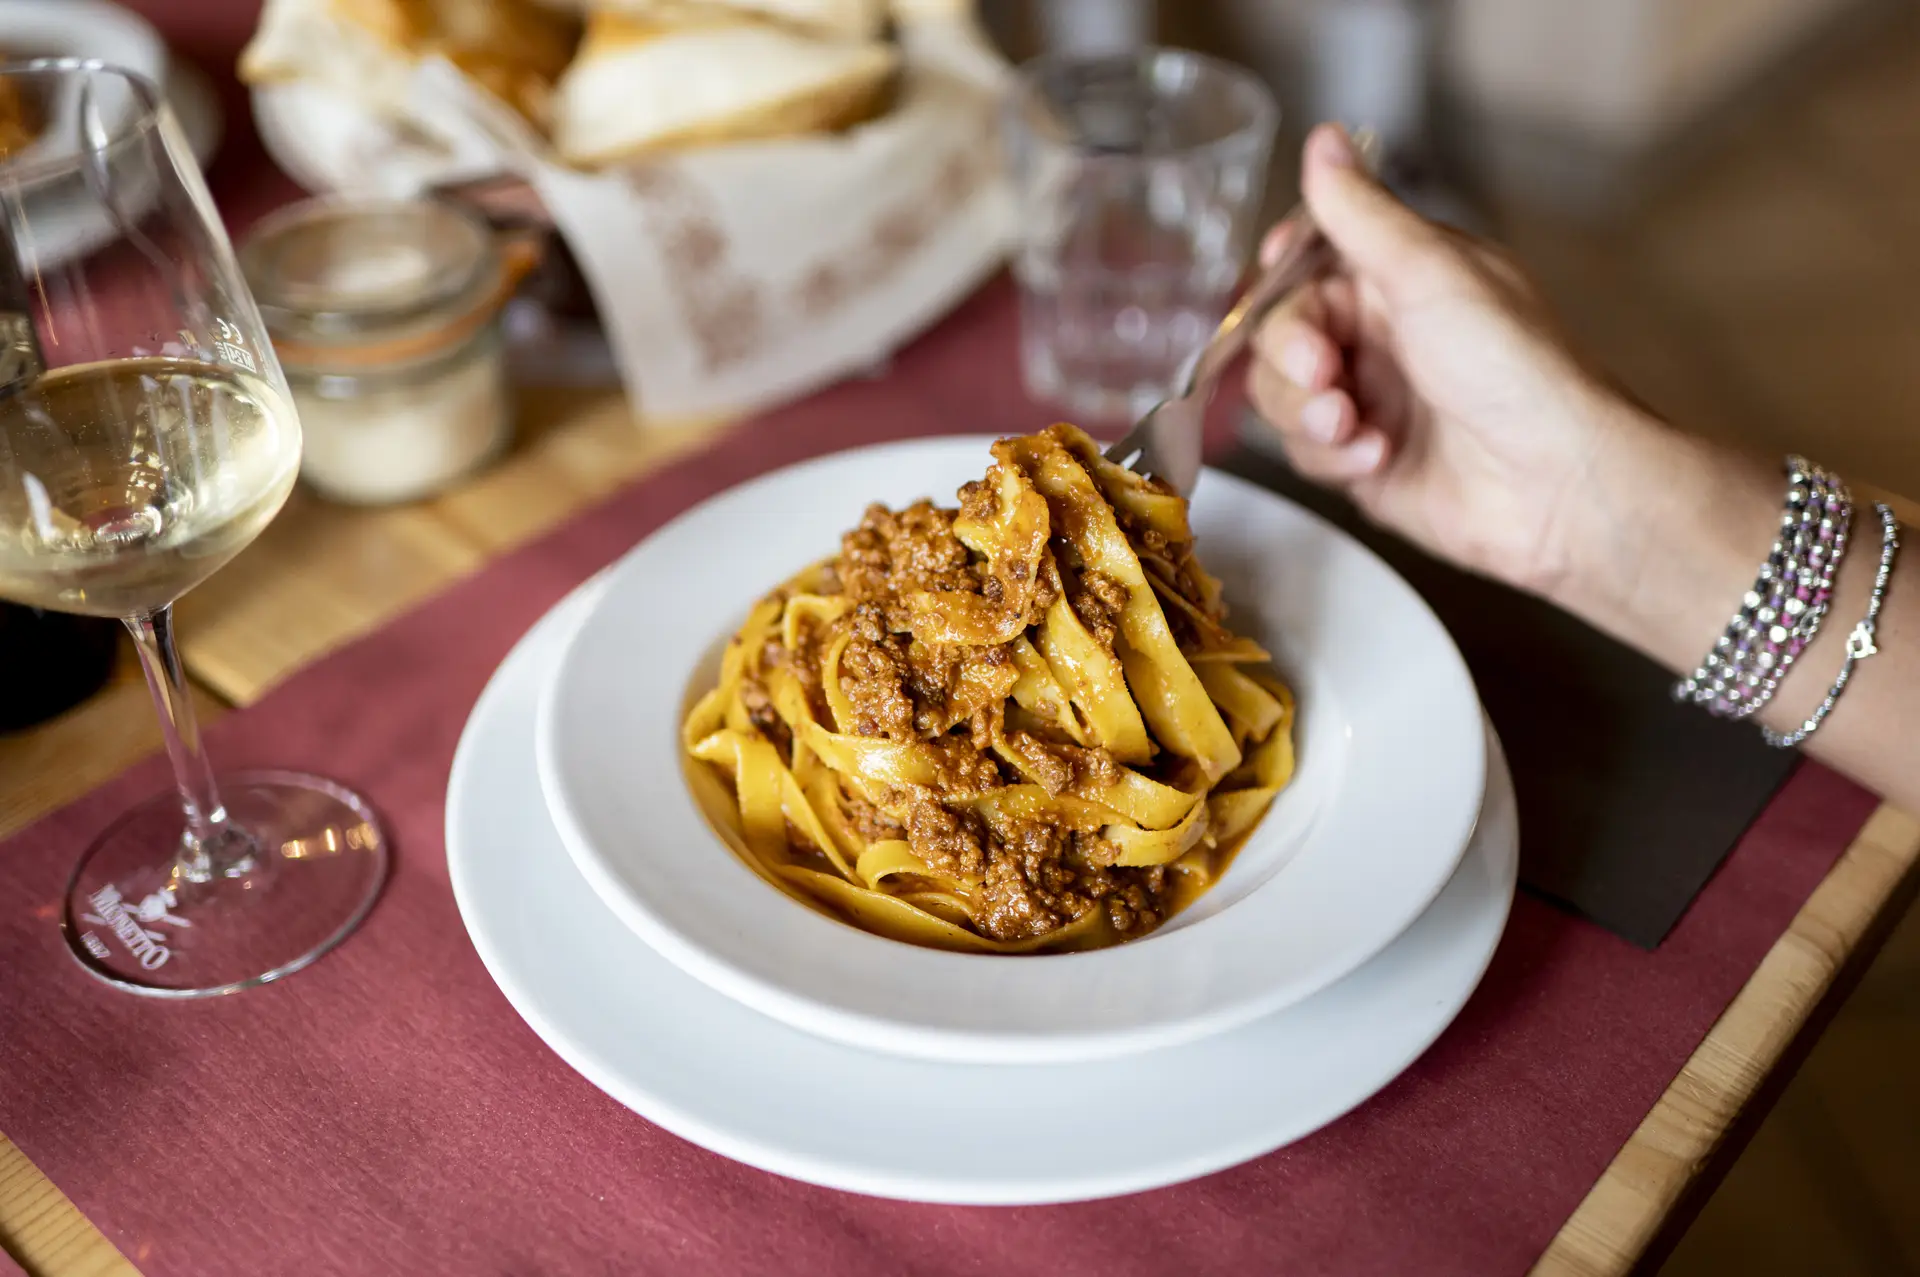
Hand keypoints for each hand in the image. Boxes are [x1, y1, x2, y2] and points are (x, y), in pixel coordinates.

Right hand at [1246, 125, 1656, 598]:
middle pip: (1280, 334)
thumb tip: (1324, 140)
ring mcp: (1371, 400)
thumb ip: (1362, 213)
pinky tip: (1377, 458)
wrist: (1554, 482)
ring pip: (1282, 397)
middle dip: (1291, 357)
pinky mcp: (1364, 462)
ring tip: (1353, 425)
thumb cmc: (1513, 368)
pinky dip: (1333, 457)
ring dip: (1306, 412)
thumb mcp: (1429, 273)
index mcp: (1400, 278)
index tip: (1272, 281)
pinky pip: (1306, 453)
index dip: (1281, 276)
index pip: (1307, 263)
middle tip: (1325, 373)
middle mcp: (1380, 336)